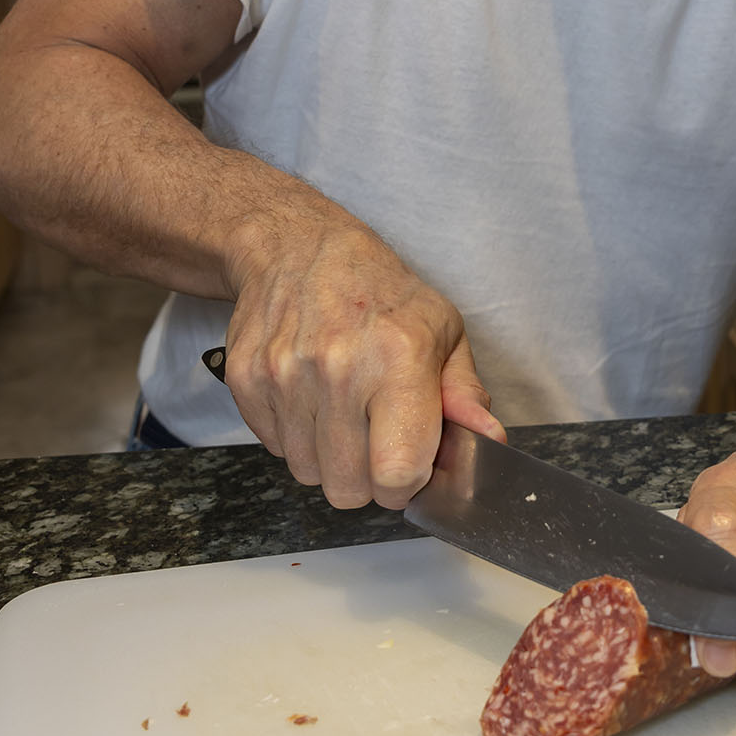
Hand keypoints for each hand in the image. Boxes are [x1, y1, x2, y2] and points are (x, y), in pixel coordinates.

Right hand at [220, 199, 502, 509]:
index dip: (406, 484)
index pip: (397, 473)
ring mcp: (285, 376)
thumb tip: (488, 440)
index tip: (409, 468)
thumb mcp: (442, 330)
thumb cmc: (380, 291)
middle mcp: (338, 369)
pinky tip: (311, 398)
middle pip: (348, 488)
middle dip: (367, 478)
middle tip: (376, 438)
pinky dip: (296, 436)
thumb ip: (465, 394)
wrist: (297, 247)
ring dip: (329, 458)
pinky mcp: (246, 381)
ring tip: (342, 411)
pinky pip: (274, 449)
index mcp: (398, 358)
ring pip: (308, 473)